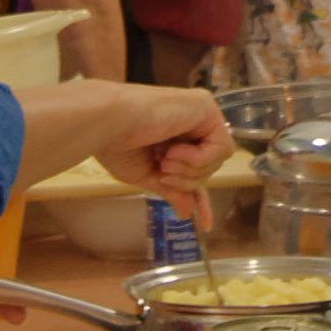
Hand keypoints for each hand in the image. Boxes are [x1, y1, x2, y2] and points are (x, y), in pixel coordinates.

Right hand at [91, 84, 233, 227]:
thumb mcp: (145, 174)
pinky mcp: (206, 106)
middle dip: (187, 179)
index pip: (199, 167)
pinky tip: (173, 151)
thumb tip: (186, 212)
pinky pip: (220, 147)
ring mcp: (201, 112)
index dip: (201, 197)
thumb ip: (170, 189)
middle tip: (163, 172)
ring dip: (190, 169)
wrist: (109, 123)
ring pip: (217, 158)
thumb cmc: (117, 145)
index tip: (205, 224)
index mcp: (175, 135)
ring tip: (164, 160)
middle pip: (209, 165)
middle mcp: (192, 121)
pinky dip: (198, 159)